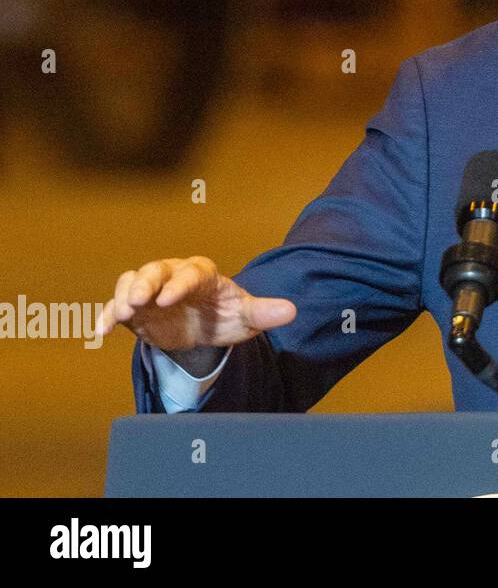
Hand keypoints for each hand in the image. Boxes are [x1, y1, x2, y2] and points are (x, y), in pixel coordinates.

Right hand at [95, 256, 296, 352]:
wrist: (207, 326)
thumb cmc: (228, 314)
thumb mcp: (247, 316)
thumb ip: (264, 312)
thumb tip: (292, 311)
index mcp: (203, 274)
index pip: (191, 273)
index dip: (180, 283)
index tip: (170, 298)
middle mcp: (173, 276)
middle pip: (155, 271)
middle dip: (145, 284)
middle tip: (138, 301)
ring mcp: (151, 291)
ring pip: (132, 283)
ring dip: (123, 297)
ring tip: (120, 315)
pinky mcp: (136, 309)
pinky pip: (117, 307)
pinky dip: (107, 315)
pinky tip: (102, 330)